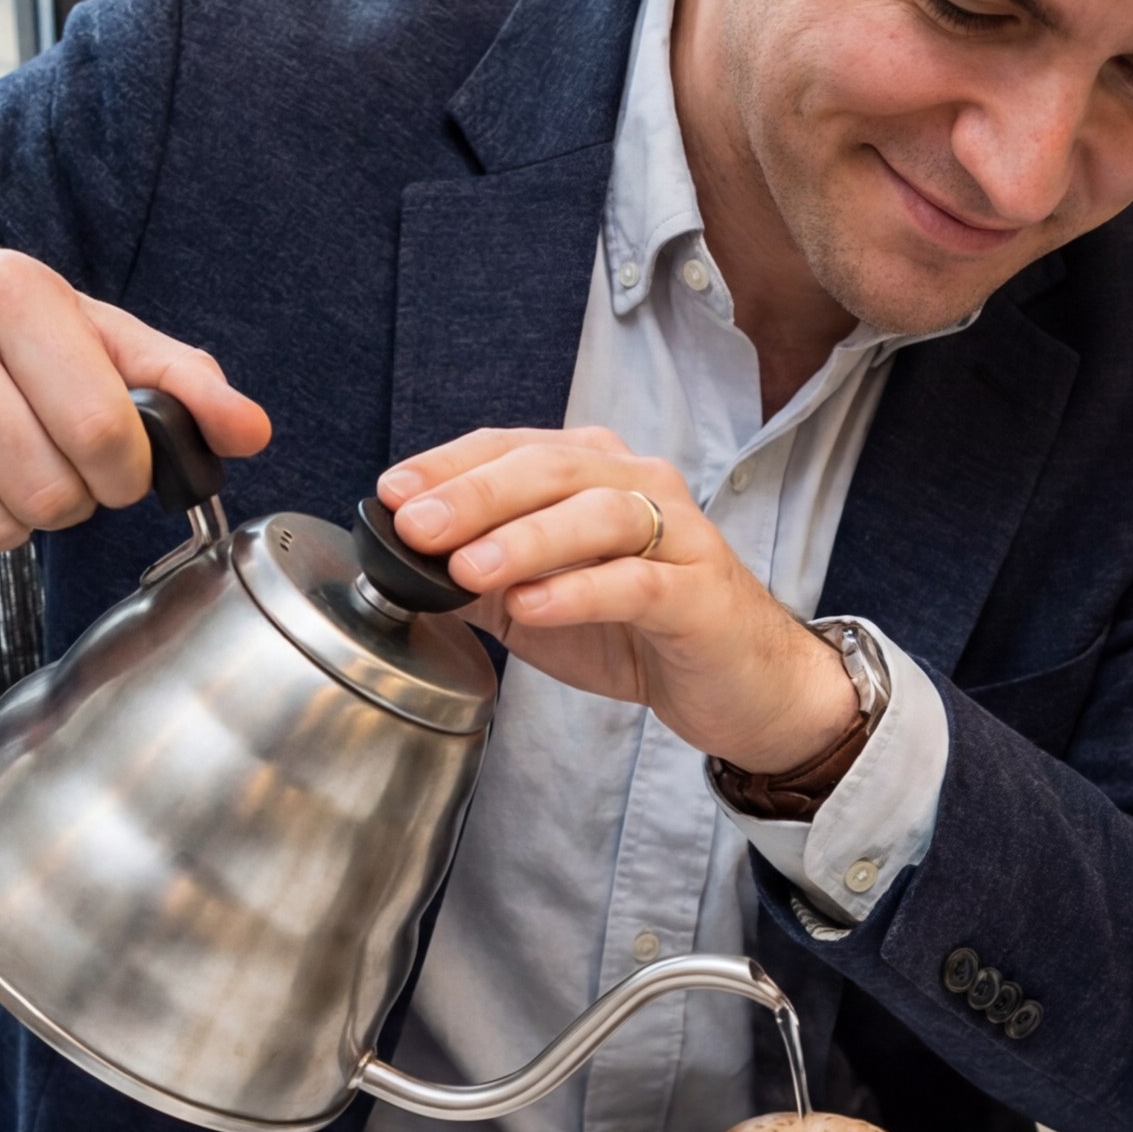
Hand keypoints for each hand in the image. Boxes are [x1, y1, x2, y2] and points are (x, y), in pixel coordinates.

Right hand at [0, 253, 269, 570]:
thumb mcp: (75, 327)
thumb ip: (172, 378)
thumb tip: (249, 430)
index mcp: (7, 291)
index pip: (103, 433)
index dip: (124, 473)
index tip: (112, 464)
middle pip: (48, 493)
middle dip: (65, 501)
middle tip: (42, 465)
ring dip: (7, 524)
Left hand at [379, 429, 857, 772]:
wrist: (741, 684)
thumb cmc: (639, 631)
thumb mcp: (541, 598)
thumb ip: (478, 576)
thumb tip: (397, 566)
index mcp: (594, 473)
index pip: (513, 447)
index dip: (448, 465)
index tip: (391, 493)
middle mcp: (638, 486)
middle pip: (551, 470)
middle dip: (474, 495)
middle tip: (416, 527)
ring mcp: (677, 535)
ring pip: (596, 515)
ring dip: (524, 538)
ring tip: (467, 568)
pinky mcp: (700, 593)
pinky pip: (637, 582)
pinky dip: (581, 591)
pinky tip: (534, 607)